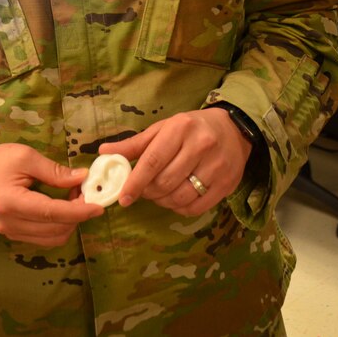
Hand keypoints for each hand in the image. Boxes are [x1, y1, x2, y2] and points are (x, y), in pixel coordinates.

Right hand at [0, 143, 103, 245]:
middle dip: (77, 214)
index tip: (99, 207)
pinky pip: (44, 238)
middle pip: (55, 230)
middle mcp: (10, 224)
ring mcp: (11, 233)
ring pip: (52, 238)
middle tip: (85, 191)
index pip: (52, 214)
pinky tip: (62, 207)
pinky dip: (59, 225)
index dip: (79, 211)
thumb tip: (82, 178)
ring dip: (70, 222)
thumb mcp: (26, 157)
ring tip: (75, 198)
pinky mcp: (14, 235)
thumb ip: (54, 171)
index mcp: (11, 202)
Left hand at [99, 109, 252, 216]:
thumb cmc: (191, 128)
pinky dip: (179, 208)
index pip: (153, 160)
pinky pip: (195, 207)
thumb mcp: (163, 128)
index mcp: (180, 128)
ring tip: (159, 193)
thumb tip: (104, 152)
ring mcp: (216, 167)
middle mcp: (201, 146)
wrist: (233, 129)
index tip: (123, 197)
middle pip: (165, 182)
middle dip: (148, 192)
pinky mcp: (226, 184)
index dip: (135, 182)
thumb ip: (134, 144)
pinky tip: (175, 199)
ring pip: (180, 197)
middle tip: (144, 190)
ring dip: (162, 201)